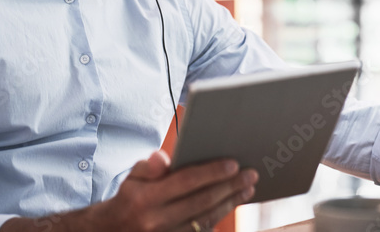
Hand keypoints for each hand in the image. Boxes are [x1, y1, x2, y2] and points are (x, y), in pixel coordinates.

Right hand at [84, 150, 257, 231]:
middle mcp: (156, 221)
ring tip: (247, 188)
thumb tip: (161, 158)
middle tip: (250, 174)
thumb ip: (148, 166)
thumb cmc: (129, 198)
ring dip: (230, 204)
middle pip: (201, 202)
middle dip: (229, 187)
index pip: (185, 182)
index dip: (211, 172)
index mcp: (145, 199)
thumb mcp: (132, 178)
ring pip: (205, 220)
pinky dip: (218, 217)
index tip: (233, 163)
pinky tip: (231, 204)